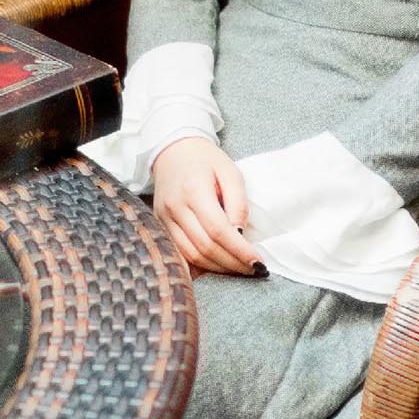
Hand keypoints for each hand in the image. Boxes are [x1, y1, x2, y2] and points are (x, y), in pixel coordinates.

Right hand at [151, 136, 262, 275]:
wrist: (172, 150)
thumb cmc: (205, 159)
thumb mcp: (230, 171)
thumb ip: (238, 202)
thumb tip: (241, 233)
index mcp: (194, 191)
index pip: (218, 230)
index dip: (239, 250)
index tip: (257, 262)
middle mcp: (175, 208)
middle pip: (205, 247)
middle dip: (231, 263)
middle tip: (253, 269)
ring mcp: (164, 218)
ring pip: (191, 255)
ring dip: (217, 267)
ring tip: (239, 268)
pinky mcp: (160, 225)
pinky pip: (180, 253)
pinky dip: (200, 264)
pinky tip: (217, 266)